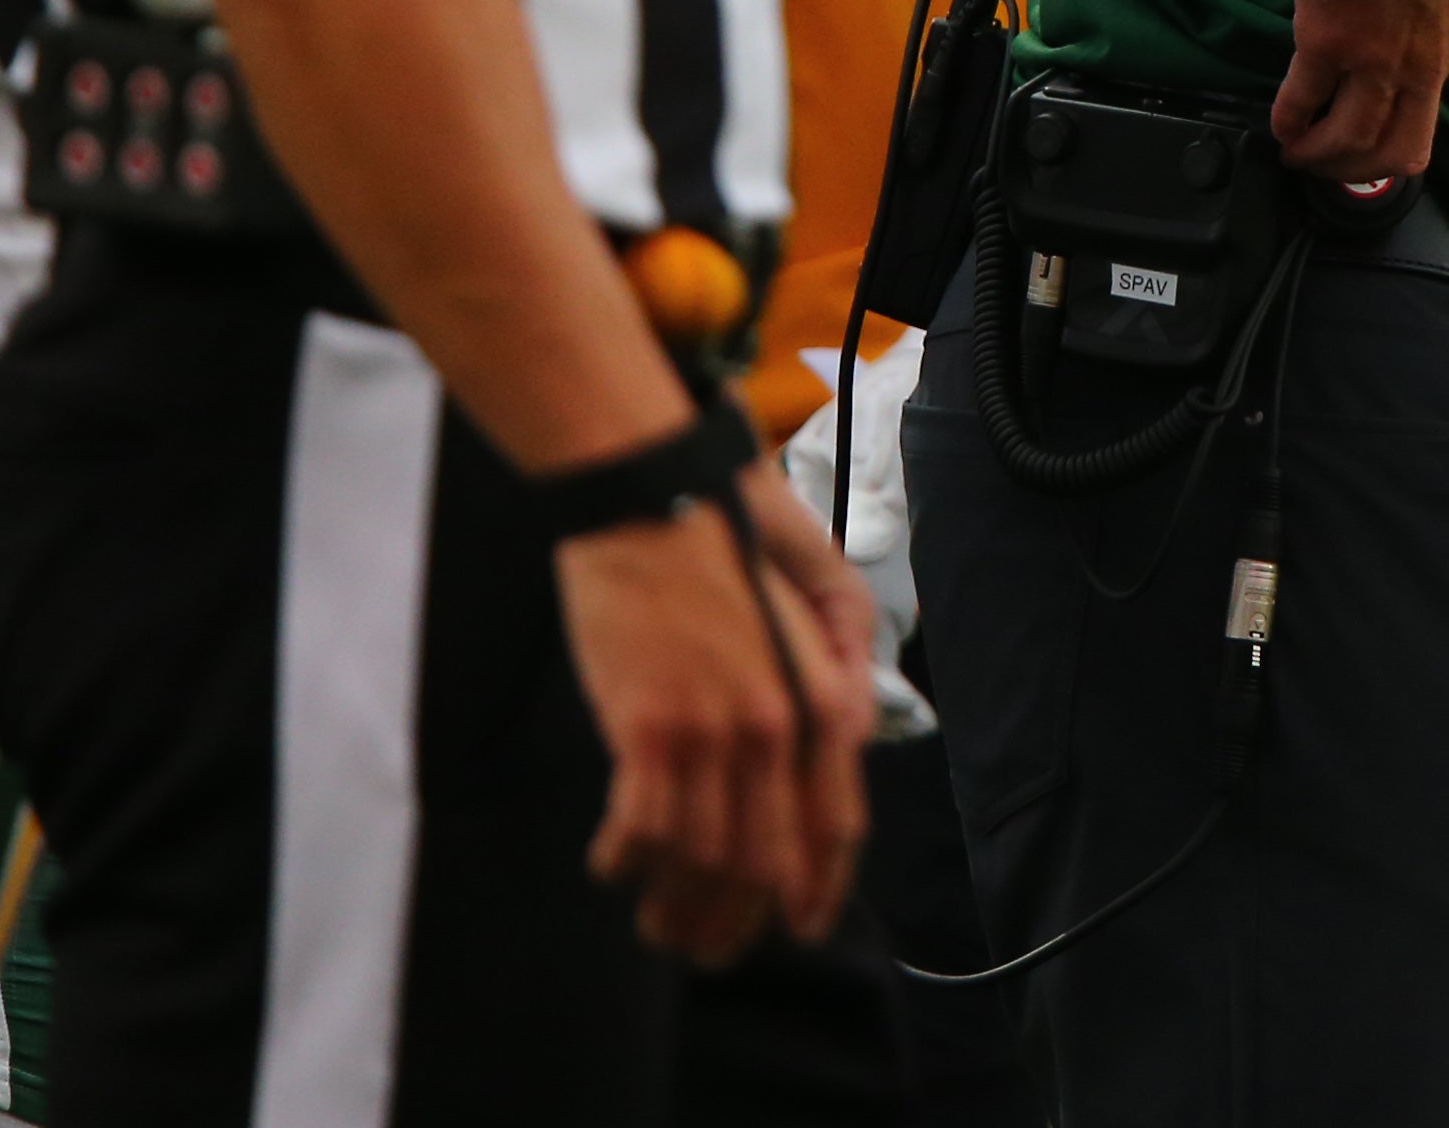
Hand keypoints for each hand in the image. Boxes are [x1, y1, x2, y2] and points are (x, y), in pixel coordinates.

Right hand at [557, 472, 874, 962]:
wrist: (652, 502)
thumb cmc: (716, 561)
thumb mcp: (789, 631)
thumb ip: (806, 706)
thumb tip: (799, 785)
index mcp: (820, 701)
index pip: (836, 825)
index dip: (818, 890)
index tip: (800, 927)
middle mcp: (777, 727)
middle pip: (764, 862)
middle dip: (735, 922)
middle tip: (706, 948)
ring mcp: (714, 730)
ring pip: (699, 858)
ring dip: (673, 904)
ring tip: (654, 921)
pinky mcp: (649, 726)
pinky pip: (639, 829)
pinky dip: (623, 860)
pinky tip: (612, 864)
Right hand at [1277, 0, 1448, 183]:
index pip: (1443, 84)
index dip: (1406, 92)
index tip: (1381, 92)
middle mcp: (1430, 63)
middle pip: (1404, 146)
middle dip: (1367, 165)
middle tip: (1338, 162)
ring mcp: (1378, 61)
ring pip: (1354, 141)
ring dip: (1324, 156)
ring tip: (1301, 154)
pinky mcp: (1328, 45)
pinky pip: (1304, 102)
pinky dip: (1289, 121)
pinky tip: (1280, 127)